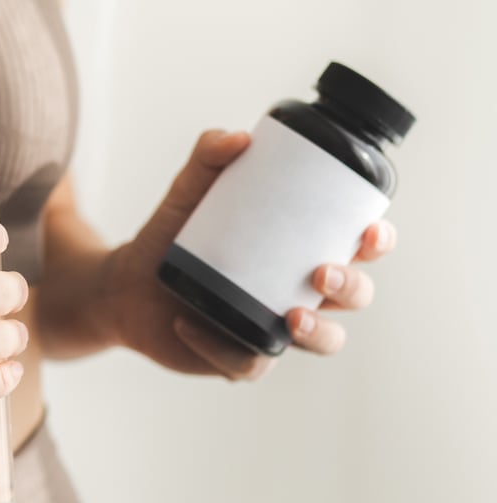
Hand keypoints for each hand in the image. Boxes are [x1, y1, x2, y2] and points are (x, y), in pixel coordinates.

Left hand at [104, 130, 396, 379]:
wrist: (125, 283)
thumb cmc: (170, 235)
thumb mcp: (187, 192)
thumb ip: (207, 157)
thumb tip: (237, 138)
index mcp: (299, 249)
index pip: (357, 246)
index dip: (376, 241)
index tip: (370, 231)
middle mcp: (297, 290)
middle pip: (353, 295)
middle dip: (351, 287)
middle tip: (321, 272)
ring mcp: (273, 327)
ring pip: (323, 341)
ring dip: (319, 333)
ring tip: (291, 316)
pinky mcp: (239, 356)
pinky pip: (248, 364)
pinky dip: (222, 349)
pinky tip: (190, 325)